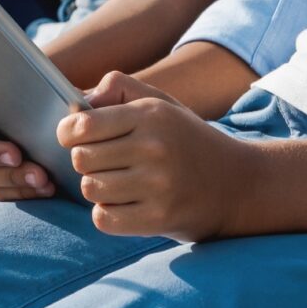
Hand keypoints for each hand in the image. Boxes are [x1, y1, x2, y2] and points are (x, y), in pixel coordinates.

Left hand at [59, 71, 252, 240]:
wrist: (238, 184)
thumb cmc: (187, 140)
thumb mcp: (161, 104)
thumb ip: (119, 88)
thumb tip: (77, 99)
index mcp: (151, 116)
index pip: (84, 125)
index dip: (68, 132)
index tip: (74, 137)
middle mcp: (155, 148)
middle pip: (81, 159)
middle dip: (85, 161)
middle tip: (104, 162)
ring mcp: (158, 186)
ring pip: (90, 189)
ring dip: (97, 188)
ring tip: (117, 182)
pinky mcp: (159, 218)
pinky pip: (104, 219)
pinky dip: (107, 214)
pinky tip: (124, 204)